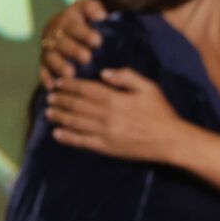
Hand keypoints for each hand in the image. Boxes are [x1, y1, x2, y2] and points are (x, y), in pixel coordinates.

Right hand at [39, 0, 107, 90]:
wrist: (64, 23)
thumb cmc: (82, 17)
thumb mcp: (88, 7)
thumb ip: (93, 8)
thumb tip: (101, 15)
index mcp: (67, 20)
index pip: (74, 26)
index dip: (85, 33)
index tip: (98, 41)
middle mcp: (54, 34)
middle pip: (62, 42)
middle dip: (74, 50)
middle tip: (87, 58)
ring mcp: (48, 48)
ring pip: (51, 57)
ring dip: (60, 65)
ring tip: (71, 74)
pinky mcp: (44, 60)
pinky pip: (42, 69)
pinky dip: (45, 78)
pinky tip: (52, 86)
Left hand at [46, 69, 181, 161]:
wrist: (171, 140)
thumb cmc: (162, 113)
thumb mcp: (149, 88)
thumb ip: (127, 77)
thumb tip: (104, 73)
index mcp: (116, 99)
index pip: (86, 89)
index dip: (70, 85)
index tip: (59, 83)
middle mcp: (106, 115)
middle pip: (77, 105)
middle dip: (61, 100)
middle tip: (50, 97)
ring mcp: (104, 132)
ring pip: (75, 122)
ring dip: (60, 116)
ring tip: (48, 112)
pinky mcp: (106, 147)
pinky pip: (82, 142)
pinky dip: (67, 137)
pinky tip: (57, 134)